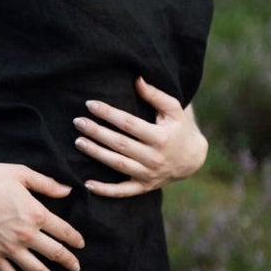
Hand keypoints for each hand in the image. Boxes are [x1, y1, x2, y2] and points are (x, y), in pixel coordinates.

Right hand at [0, 160, 84, 270]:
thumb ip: (47, 184)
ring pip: (35, 270)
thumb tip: (68, 190)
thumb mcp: (22, 174)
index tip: (81, 245)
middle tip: (76, 268)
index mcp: (36, 213)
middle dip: (68, 262)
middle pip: (54, 253)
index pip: (63, 231)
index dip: (75, 239)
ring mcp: (8, 248)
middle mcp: (26, 234)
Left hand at [72, 77, 207, 197]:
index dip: (109, 114)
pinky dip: (105, 190)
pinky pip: (122, 191)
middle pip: (120, 144)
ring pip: (117, 165)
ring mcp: (148, 175)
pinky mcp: (144, 187)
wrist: (192, 159)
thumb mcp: (174, 110)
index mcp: (161, 137)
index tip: (91, 104)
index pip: (129, 124)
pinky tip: (87, 184)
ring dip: (96, 154)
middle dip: (97, 132)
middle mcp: (154, 158)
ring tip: (78, 142)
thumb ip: (155, 95)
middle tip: (78, 122)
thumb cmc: (179, 128)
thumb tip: (137, 78)